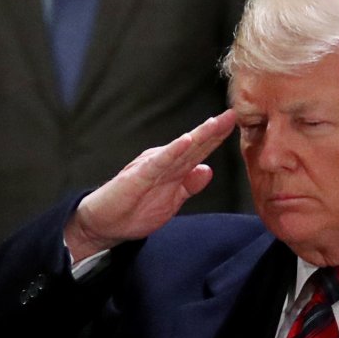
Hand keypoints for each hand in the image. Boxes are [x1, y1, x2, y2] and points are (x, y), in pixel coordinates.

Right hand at [64, 110, 237, 263]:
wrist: (103, 223)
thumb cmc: (133, 211)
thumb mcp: (171, 201)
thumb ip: (188, 185)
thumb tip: (207, 170)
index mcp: (172, 168)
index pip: (198, 151)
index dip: (216, 138)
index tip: (236, 123)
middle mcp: (163, 162)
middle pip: (193, 145)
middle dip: (213, 130)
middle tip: (233, 114)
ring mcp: (151, 166)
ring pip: (180, 149)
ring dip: (199, 135)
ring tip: (216, 122)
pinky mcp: (138, 175)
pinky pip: (159, 162)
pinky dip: (173, 150)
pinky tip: (186, 140)